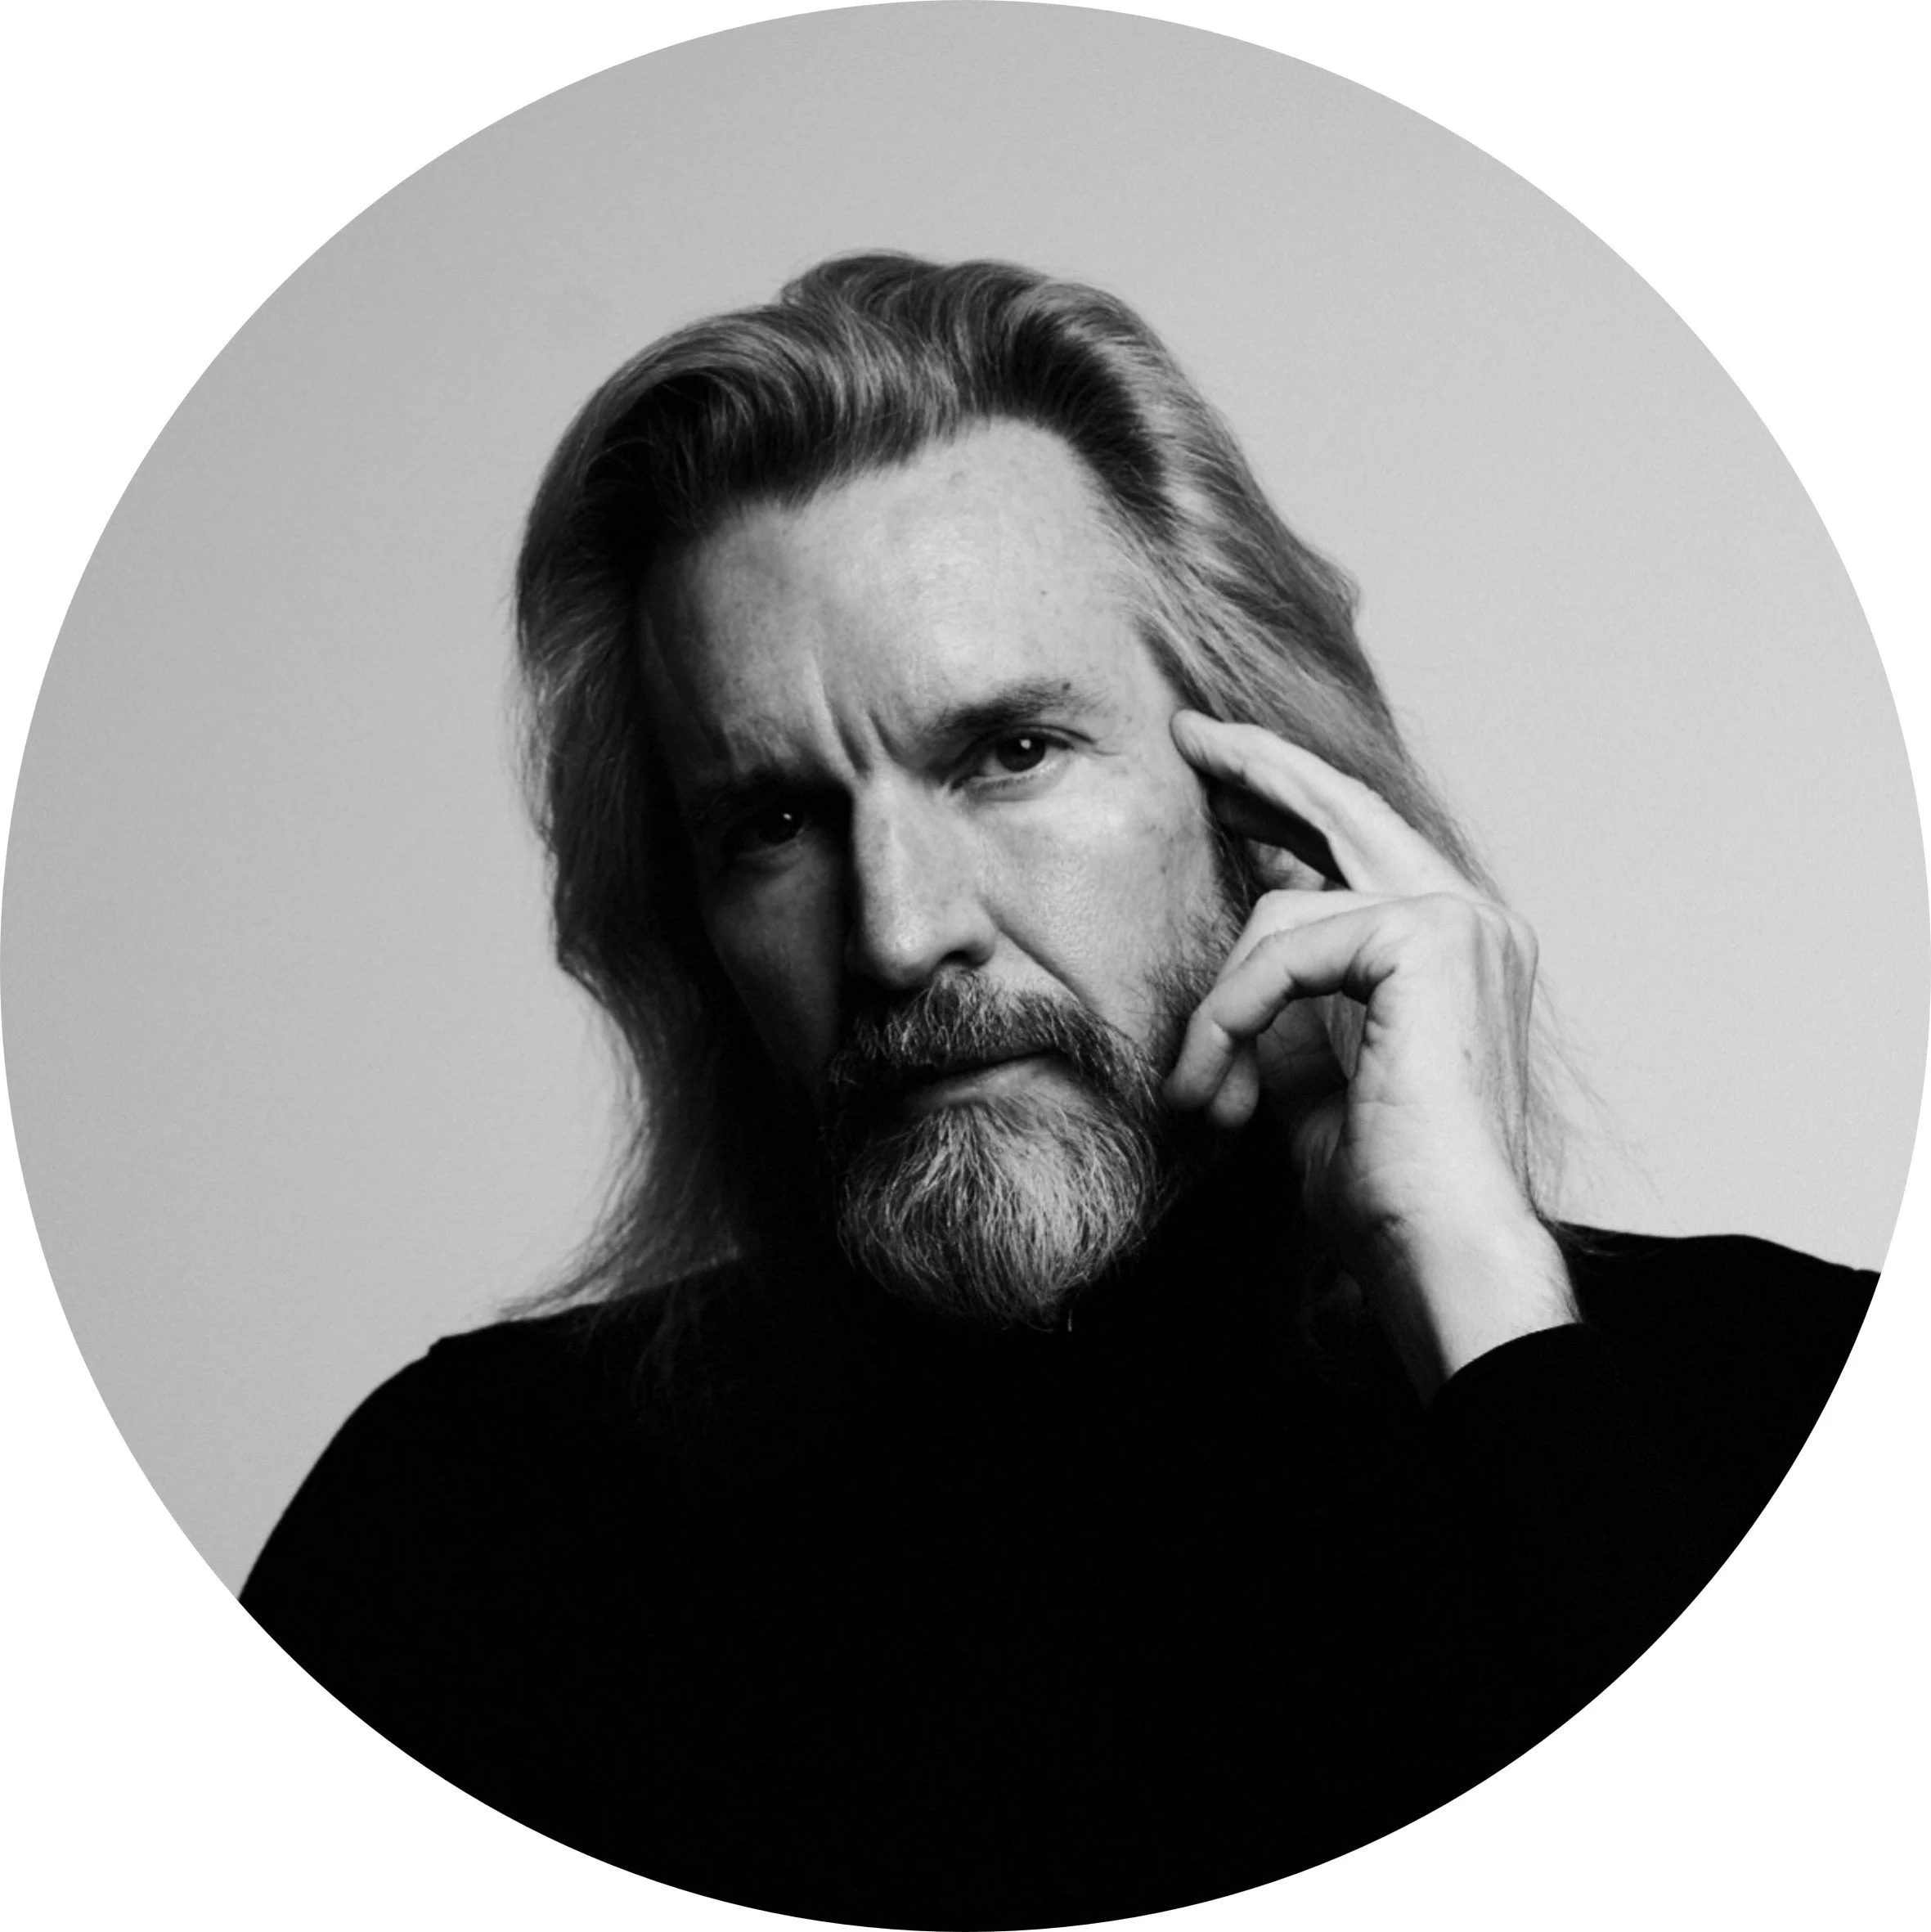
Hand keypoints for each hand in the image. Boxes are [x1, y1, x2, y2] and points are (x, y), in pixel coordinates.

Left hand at [1164, 711, 1575, 1398]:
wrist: (1440, 1251)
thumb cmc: (1383, 1185)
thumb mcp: (1315, 1069)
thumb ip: (1294, 995)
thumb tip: (1248, 930)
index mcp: (1455, 946)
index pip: (1359, 844)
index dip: (1288, 801)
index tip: (1222, 780)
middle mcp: (1473, 919)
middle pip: (1343, 807)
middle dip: (1258, 768)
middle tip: (1188, 734)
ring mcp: (1462, 922)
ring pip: (1288, 910)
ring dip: (1220, 1004)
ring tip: (1204, 1090)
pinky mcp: (1431, 941)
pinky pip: (1286, 947)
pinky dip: (1235, 1015)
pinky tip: (1223, 1087)